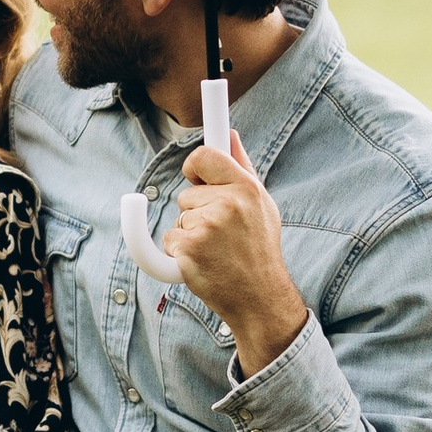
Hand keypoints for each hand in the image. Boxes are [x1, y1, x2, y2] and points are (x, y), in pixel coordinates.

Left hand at [171, 138, 309, 377]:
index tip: (193, 173)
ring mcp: (208, 225)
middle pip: (187, 193)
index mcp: (247, 188)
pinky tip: (204, 262)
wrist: (260, 298)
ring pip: (180, 217)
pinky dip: (180, 253)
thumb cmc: (258, 249)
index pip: (205, 155)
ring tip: (217, 250)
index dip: (194, 165)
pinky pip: (170, 240)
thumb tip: (230, 134)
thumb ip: (242, 168)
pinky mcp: (190, 247)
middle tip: (221, 234)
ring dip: (190, 233)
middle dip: (197, 211)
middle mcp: (229, 203)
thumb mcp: (261, 205)